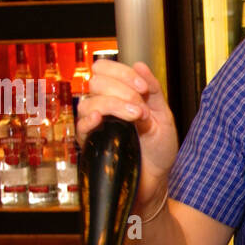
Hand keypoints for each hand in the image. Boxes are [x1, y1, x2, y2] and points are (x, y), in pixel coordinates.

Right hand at [77, 59, 177, 209]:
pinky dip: (90, 120)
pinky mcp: (91, 144)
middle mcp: (104, 106)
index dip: (122, 73)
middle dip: (121, 89)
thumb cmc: (159, 150)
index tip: (143, 88)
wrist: (157, 180)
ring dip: (114, 105)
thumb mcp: (164, 115)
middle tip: (140, 107)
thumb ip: (153, 90)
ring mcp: (96, 124)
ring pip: (90, 102)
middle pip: (96, 81)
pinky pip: (81, 127)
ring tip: (135, 118)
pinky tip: (102, 120)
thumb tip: (139, 64)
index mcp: (120, 95)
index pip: (105, 69)